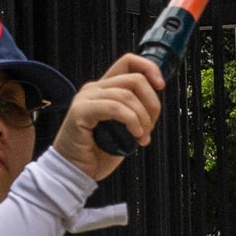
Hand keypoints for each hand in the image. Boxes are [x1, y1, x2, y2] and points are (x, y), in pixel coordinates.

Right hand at [56, 52, 162, 179]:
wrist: (75, 173)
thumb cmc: (97, 154)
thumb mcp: (123, 129)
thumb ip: (134, 112)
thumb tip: (154, 106)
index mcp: (103, 89)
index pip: (128, 62)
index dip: (149, 69)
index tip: (160, 86)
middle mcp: (94, 89)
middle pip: (134, 79)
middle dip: (152, 103)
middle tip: (150, 127)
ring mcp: (85, 98)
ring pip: (127, 95)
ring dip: (142, 118)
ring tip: (142, 136)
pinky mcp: (80, 111)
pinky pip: (114, 108)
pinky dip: (130, 120)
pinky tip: (134, 135)